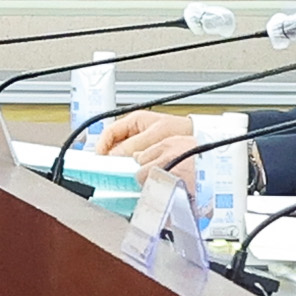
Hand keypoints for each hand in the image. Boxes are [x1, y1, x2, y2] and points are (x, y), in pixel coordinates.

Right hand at [84, 110, 201, 170]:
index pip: (109, 132)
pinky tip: (132, 174)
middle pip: (113, 146)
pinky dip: (130, 168)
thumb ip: (133, 144)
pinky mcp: (146, 154)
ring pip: (122, 156)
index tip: (99, 159)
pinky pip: (132, 162)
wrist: (196, 137)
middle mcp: (134, 132)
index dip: (101, 145)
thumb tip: (114, 155)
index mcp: (133, 121)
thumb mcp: (154, 134)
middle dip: (110, 158)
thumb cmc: (180, 129)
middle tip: (108, 169)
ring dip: (121, 164)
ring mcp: (139, 144)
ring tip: (120, 173)